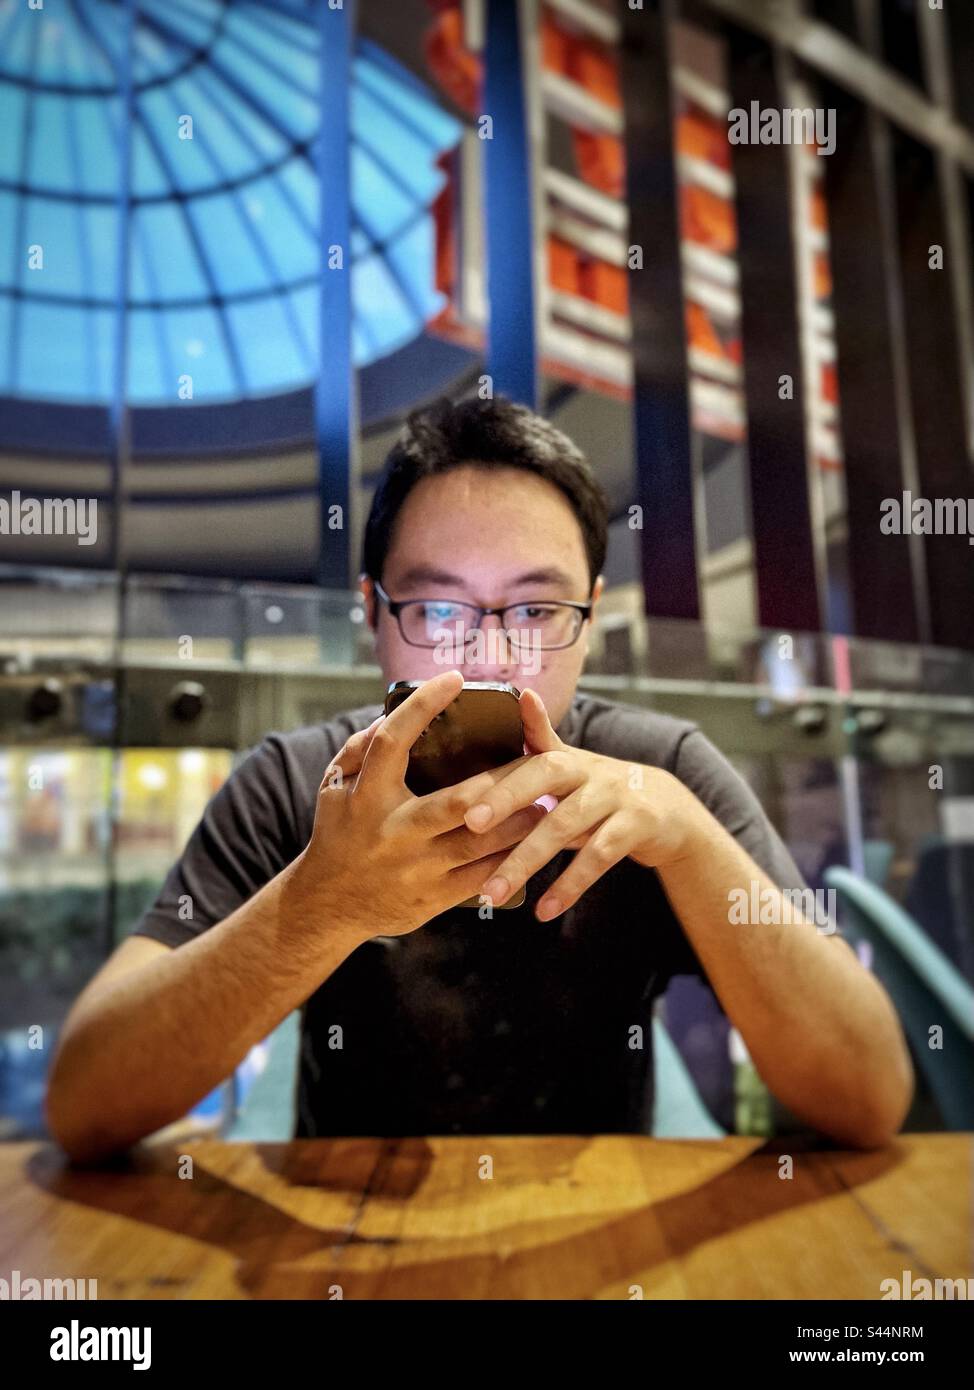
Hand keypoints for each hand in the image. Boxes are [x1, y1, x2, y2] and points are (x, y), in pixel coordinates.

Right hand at [293, 670, 547, 940]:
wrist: (328, 906)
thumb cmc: (338, 835)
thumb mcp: (332, 788)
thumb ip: (358, 750)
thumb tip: (390, 716)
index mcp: (367, 795)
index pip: (394, 740)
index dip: (423, 706)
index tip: (454, 679)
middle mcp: (394, 830)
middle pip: (460, 800)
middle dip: (503, 781)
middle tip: (533, 761)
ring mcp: (416, 867)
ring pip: (482, 841)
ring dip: (520, 821)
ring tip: (545, 802)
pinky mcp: (433, 897)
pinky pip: (483, 875)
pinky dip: (510, 857)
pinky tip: (529, 843)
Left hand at [454, 687, 703, 919]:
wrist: (666, 808)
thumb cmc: (599, 790)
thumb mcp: (572, 766)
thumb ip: (540, 740)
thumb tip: (522, 696)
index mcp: (565, 758)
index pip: (525, 762)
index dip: (496, 781)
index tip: (463, 806)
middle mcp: (588, 770)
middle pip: (545, 777)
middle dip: (506, 801)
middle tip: (470, 828)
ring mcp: (615, 796)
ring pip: (565, 826)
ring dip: (527, 861)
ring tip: (494, 892)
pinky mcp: (637, 826)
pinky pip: (599, 857)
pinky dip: (570, 885)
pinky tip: (544, 910)